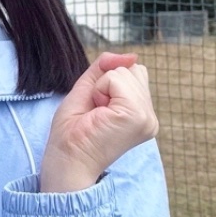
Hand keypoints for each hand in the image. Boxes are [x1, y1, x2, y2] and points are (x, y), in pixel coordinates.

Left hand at [38, 54, 157, 194]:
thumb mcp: (89, 90)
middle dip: (105, 84)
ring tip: (97, 115)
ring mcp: (146, 117)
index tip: (98, 110)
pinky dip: (100, 90)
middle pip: (131, 69)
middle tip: (96, 113)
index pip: (134, 71)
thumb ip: (106, 68)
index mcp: (142, 114)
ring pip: (123, 72)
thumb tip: (131, 55)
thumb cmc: (72, 133)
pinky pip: (116, 78)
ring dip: (101, 88)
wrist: (65, 161)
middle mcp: (150, 117)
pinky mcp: (137, 116)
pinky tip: (98, 113)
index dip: (108, 82)